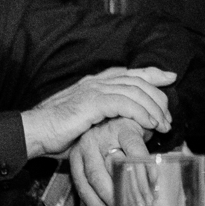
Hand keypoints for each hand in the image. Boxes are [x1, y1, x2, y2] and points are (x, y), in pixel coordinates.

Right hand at [21, 65, 175, 159]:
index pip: (130, 72)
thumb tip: (126, 128)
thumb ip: (105, 118)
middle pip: (138, 81)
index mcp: (96, 83)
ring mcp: (94, 89)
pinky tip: (150, 123)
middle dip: (158, 97)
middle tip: (168, 117)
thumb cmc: (58, 133)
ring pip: (135, 91)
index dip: (152, 73)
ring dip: (153, 108)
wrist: (35, 132)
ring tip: (163, 125)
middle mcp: (97, 81)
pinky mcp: (92, 102)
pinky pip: (125, 103)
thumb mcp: (87, 122)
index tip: (170, 77)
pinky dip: (141, 112)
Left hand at [66, 118, 153, 205]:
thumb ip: (95, 195)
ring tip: (144, 205)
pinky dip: (144, 168)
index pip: (83, 187)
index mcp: (77, 157)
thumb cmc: (113, 148)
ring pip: (115, 167)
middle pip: (96, 178)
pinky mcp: (125, 128)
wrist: (128, 118)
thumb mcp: (101, 169)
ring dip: (131, 188)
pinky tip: (152, 181)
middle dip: (112, 201)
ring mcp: (104, 134)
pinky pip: (135, 151)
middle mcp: (86, 145)